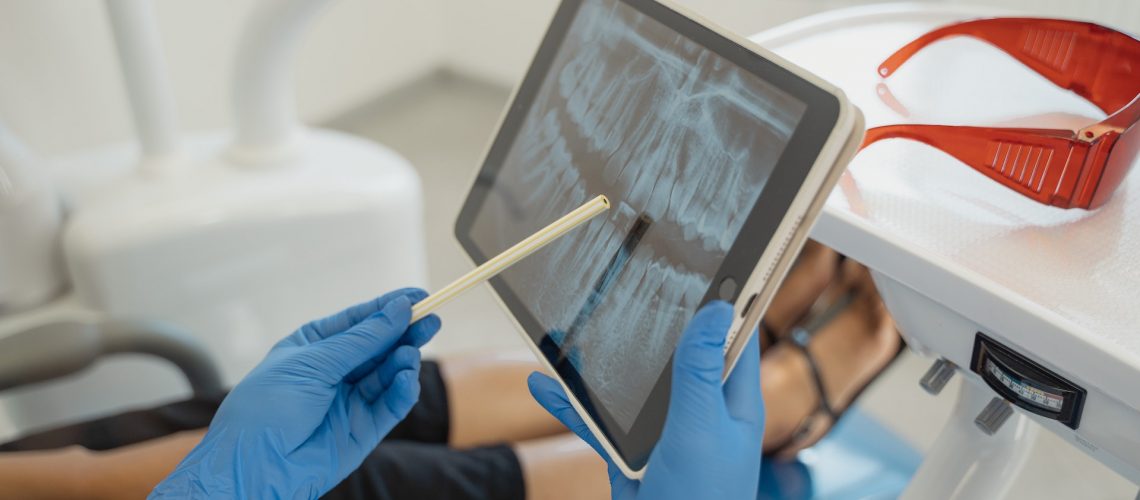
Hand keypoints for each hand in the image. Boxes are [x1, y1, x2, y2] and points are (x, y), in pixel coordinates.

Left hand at [150, 288, 440, 498]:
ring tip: (408, 355)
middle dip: (405, 333)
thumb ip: (361, 340)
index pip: (358, 321)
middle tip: (431, 320)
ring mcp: (350, 401)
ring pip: (388, 374)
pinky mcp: (364, 429)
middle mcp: (334, 372)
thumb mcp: (313, 363)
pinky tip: (406, 379)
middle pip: (379, 346)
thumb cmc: (267, 408)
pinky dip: (403, 391)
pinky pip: (391, 405)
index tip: (419, 296)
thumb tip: (399, 310)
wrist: (253, 466)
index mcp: (314, 347)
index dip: (388, 308)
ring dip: (403, 361)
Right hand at [529, 301, 762, 499]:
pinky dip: (570, 403)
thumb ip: (699, 371)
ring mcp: (664, 433)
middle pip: (675, 354)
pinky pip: (598, 421)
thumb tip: (717, 310)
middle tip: (625, 280)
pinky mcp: (631, 455)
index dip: (725, 301)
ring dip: (602, 362)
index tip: (711, 262)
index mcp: (732, 403)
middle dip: (651, 322)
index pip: (733, 337)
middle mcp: (700, 413)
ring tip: (573, 326)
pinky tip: (544, 383)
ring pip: (631, 385)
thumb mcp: (700, 427)